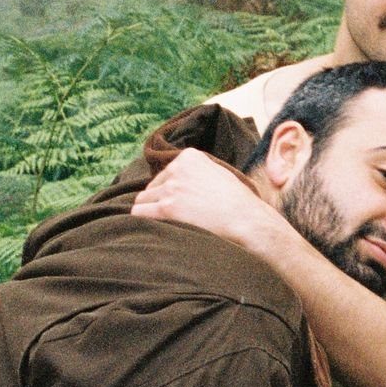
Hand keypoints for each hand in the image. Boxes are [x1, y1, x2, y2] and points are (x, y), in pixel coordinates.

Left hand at [130, 148, 285, 249]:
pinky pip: (139, 213)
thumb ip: (196, 174)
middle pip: (151, 187)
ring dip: (152, 213)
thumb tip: (176, 184)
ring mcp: (171, 188)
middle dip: (159, 202)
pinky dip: (143, 222)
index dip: (170, 191)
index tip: (183, 204)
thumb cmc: (238, 203)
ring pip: (142, 201)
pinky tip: (154, 229)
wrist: (247, 220)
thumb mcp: (218, 174)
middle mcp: (177, 168)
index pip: (165, 173)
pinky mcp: (167, 208)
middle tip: (175, 218)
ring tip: (168, 225)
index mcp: (190, 157)